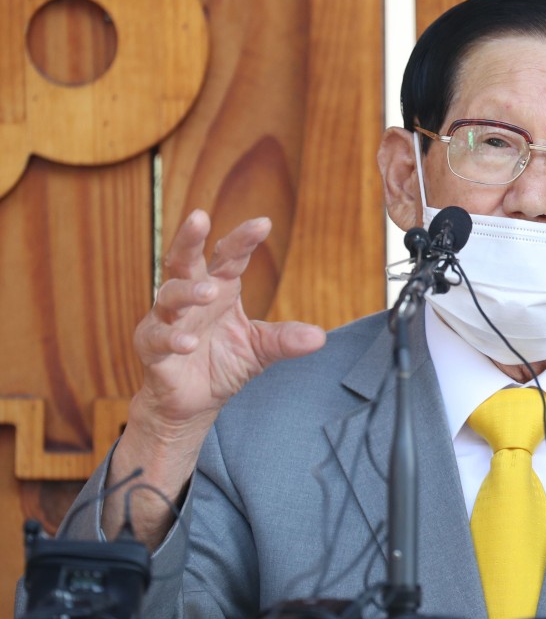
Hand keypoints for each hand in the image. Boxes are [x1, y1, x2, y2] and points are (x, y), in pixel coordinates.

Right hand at [133, 209, 325, 437]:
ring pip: (170, 294)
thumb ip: (284, 339)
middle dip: (190, 238)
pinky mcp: (151, 347)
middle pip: (186, 259)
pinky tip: (188, 343)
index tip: (264, 223)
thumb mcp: (260, 349)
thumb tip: (320, 336)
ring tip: (208, 293)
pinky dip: (172, 339)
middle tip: (199, 216)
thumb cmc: (223, 364)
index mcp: (219, 288)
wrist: (194, 402)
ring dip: (188, 291)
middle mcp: (191, 297)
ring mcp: (167, 319)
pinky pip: (157, 337)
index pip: (230, 256)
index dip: (244, 239)